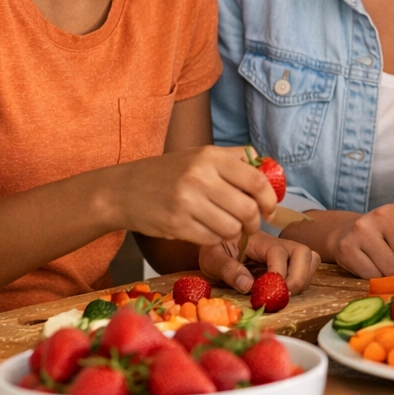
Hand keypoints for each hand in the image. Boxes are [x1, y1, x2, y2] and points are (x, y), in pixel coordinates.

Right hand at [106, 146, 277, 247]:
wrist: (123, 190)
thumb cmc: (168, 173)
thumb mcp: (200, 155)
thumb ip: (234, 159)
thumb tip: (269, 168)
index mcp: (210, 156)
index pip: (256, 180)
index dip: (270, 199)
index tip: (270, 209)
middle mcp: (199, 177)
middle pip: (247, 208)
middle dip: (255, 222)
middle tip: (250, 224)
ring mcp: (186, 202)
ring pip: (231, 228)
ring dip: (234, 233)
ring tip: (227, 228)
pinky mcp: (176, 225)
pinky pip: (211, 239)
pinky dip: (214, 239)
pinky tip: (208, 231)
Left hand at [199, 231, 320, 294]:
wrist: (217, 244)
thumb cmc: (216, 248)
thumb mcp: (213, 258)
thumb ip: (228, 269)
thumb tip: (248, 285)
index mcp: (259, 240)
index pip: (278, 252)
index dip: (278, 272)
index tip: (269, 291)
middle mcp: (278, 244)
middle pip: (304, 253)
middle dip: (299, 277)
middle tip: (284, 295)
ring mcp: (286, 253)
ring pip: (311, 260)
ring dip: (303, 279)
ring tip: (285, 294)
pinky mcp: (288, 263)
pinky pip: (307, 269)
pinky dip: (302, 282)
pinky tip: (284, 291)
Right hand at [331, 204, 393, 278]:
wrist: (345, 232)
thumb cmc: (382, 235)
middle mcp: (378, 216)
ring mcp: (360, 231)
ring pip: (388, 270)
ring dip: (390, 275)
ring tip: (386, 265)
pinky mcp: (346, 248)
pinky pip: (370, 276)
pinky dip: (375, 278)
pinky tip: (371, 266)